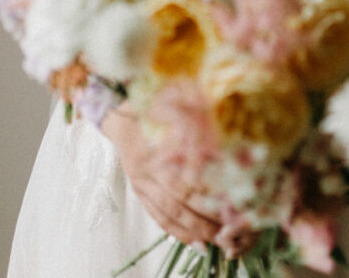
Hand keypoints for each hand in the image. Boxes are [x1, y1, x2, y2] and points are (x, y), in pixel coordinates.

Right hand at [100, 106, 220, 245]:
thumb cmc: (154, 108)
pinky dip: (176, 231)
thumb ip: (194, 125)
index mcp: (154, 149)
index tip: (228, 203)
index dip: (205, 195)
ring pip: (168, 214)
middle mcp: (146, 171)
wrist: (121, 117)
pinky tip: (193, 240)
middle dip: (203, 217)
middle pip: (177, 202)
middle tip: (228, 227)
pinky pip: (157, 217)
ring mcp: (141, 183)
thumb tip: (223, 145)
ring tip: (214, 239)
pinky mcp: (139, 192)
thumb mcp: (174, 109)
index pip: (182, 180)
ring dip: (192, 229)